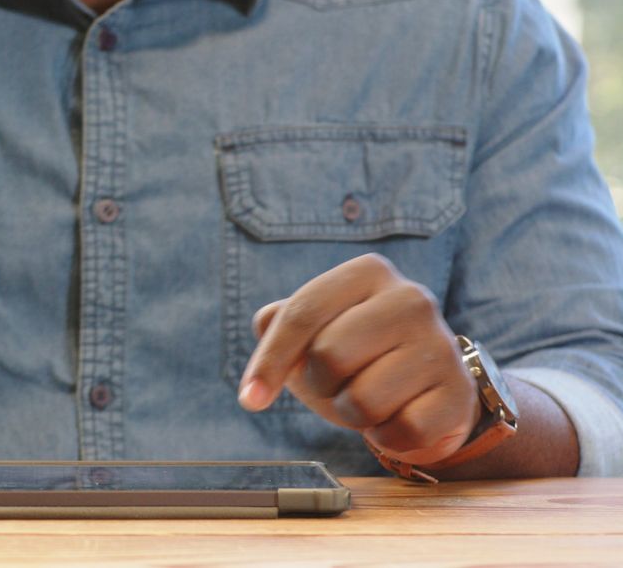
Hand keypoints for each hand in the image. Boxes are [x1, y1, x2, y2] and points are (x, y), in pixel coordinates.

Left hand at [238, 253, 478, 465]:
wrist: (425, 389)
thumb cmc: (357, 355)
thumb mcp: (315, 331)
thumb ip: (280, 322)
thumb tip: (265, 323)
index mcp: (368, 272)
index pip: (301, 314)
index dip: (269, 362)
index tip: (250, 399)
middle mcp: (411, 298)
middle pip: (328, 355)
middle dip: (320, 384)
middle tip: (338, 383)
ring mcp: (441, 344)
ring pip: (362, 400)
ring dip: (353, 414)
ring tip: (370, 398)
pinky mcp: (458, 392)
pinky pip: (399, 431)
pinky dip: (386, 436)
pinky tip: (398, 417)